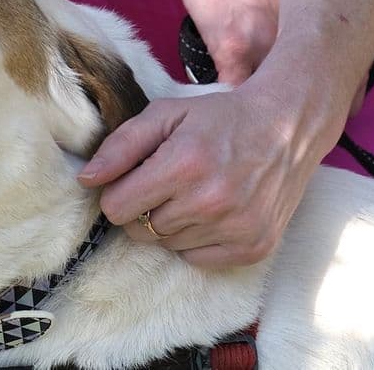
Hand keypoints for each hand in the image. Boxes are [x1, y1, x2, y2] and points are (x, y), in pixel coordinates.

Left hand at [78, 68, 336, 268]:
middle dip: (142, 207)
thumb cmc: (221, 117)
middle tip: (165, 181)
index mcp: (183, 163)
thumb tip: (86, 179)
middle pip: (140, 230)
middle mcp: (209, 201)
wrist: (287, 126)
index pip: (117, 207)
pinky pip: (198, 260)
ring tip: (193, 191)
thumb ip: (122, 144)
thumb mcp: (168, 113)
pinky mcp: (252, 248)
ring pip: (168, 245)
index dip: (117, 192)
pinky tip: (212, 210)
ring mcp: (234, 228)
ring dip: (171, 222)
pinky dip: (196, 239)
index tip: (132, 178)